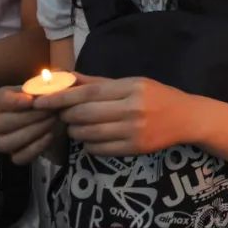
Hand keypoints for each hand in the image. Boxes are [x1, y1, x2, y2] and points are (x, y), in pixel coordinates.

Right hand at [0, 86, 60, 163]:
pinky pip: (19, 158)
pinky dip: (36, 148)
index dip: (12, 101)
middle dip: (28, 117)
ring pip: (5, 143)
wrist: (56, 116)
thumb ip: (46, 82)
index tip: (31, 100)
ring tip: (52, 121)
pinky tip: (50, 135)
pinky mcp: (14, 156)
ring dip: (32, 132)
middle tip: (50, 111)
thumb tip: (51, 80)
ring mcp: (2, 141)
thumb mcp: (45, 86)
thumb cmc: (45, 99)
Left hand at [32, 73, 193, 155]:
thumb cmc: (156, 96)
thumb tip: (65, 78)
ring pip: (88, 134)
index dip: (60, 98)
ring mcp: (134, 131)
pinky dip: (88, 144)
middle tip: (62, 114)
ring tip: (76, 125)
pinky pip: (98, 149)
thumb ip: (98, 83)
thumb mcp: (132, 83)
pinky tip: (93, 137)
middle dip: (66, 115)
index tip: (40, 101)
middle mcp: (133, 109)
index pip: (87, 93)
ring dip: (74, 131)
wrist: (186, 118)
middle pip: (84, 114)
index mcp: (131, 88)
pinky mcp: (134, 149)